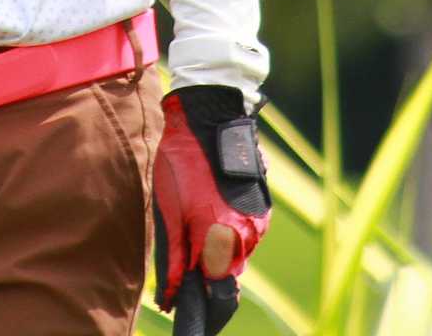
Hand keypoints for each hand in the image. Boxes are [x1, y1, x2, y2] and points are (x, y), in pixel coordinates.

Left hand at [151, 85, 272, 334]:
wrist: (211, 117)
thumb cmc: (182, 161)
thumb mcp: (170, 211)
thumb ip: (174, 258)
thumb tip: (171, 298)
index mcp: (222, 240)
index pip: (219, 297)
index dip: (205, 313)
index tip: (191, 321)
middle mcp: (247, 237)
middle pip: (227, 278)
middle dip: (206, 282)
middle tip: (180, 278)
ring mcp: (259, 223)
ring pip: (235, 257)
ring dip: (215, 257)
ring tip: (190, 233)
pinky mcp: (262, 210)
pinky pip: (243, 237)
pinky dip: (225, 237)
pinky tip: (207, 216)